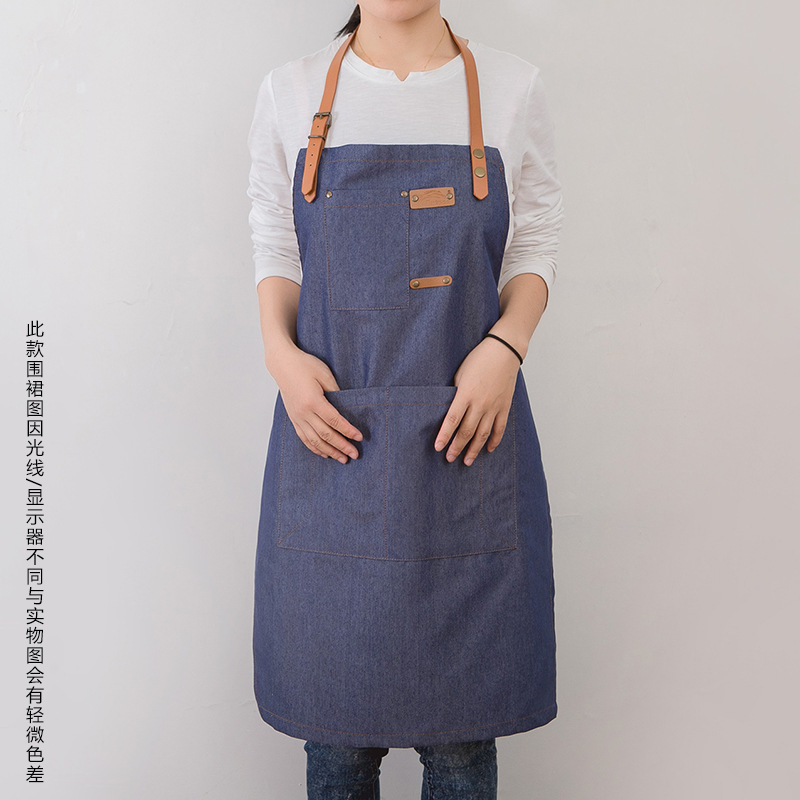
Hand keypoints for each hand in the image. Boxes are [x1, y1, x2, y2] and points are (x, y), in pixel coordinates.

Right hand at [274, 348, 362, 463]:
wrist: (282, 364)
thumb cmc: (305, 365)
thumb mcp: (325, 375)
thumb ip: (336, 392)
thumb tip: (346, 409)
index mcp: (313, 401)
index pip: (334, 421)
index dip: (348, 431)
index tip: (359, 438)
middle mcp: (303, 412)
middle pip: (326, 434)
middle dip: (342, 446)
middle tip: (355, 454)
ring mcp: (297, 417)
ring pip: (315, 440)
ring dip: (330, 451)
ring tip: (343, 459)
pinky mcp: (293, 418)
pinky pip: (304, 438)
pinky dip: (315, 448)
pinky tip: (325, 454)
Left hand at [434, 337, 519, 465]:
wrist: (504, 350)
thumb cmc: (479, 359)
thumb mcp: (460, 374)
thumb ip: (455, 393)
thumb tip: (449, 410)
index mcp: (466, 394)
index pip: (452, 420)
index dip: (445, 435)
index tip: (438, 447)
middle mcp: (480, 403)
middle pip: (467, 431)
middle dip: (457, 447)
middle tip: (449, 458)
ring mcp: (494, 406)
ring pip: (483, 434)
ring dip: (474, 449)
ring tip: (467, 461)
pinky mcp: (505, 406)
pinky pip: (500, 428)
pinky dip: (494, 440)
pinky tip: (488, 449)